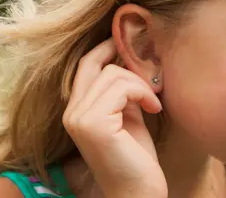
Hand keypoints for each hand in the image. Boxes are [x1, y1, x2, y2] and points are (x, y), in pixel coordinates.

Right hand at [62, 38, 166, 197]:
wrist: (139, 193)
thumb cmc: (136, 158)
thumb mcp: (127, 115)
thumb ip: (121, 90)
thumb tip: (129, 56)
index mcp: (75, 111)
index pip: (85, 66)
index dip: (104, 48)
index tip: (126, 41)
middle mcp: (71, 113)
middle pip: (96, 64)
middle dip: (126, 64)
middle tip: (149, 74)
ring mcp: (79, 118)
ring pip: (112, 74)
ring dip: (140, 84)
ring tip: (153, 103)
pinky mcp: (94, 124)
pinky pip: (122, 87)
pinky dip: (143, 93)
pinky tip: (154, 110)